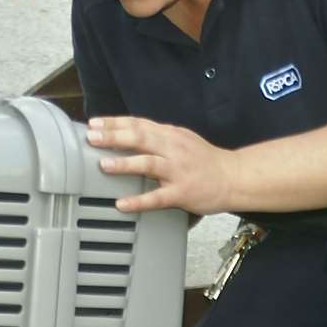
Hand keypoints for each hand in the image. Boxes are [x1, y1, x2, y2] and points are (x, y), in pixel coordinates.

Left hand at [86, 116, 234, 214]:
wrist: (234, 177)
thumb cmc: (205, 161)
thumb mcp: (182, 140)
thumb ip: (158, 136)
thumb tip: (129, 132)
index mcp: (171, 135)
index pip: (139, 124)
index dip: (115, 122)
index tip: (95, 123)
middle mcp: (173, 149)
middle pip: (140, 138)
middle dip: (114, 136)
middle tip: (92, 137)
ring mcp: (178, 171)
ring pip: (148, 164)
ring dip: (125, 164)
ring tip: (104, 165)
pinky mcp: (182, 193)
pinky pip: (158, 197)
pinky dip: (139, 201)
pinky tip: (122, 204)